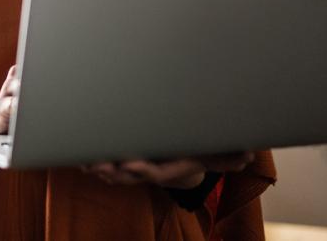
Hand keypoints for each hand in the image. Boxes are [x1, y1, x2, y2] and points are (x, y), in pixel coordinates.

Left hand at [84, 151, 254, 188]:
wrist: (182, 159)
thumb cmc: (198, 151)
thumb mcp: (214, 151)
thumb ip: (228, 155)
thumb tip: (248, 156)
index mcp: (167, 168)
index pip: (153, 172)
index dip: (141, 170)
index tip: (130, 165)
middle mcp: (148, 169)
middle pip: (128, 175)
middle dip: (113, 171)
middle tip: (100, 165)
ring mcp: (134, 167)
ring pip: (113, 172)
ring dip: (99, 167)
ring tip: (85, 160)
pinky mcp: (123, 159)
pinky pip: (106, 163)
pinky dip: (93, 160)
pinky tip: (79, 155)